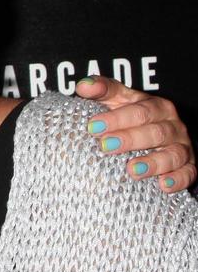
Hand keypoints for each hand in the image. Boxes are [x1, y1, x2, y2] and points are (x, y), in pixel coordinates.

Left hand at [75, 76, 194, 192]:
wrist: (151, 134)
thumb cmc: (130, 115)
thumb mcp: (118, 100)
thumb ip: (102, 90)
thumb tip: (84, 86)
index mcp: (157, 107)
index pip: (140, 111)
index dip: (117, 118)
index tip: (93, 126)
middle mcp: (172, 126)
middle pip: (156, 132)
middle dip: (130, 139)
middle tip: (105, 147)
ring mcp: (181, 147)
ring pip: (173, 154)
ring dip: (153, 163)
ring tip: (131, 170)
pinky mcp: (187, 167)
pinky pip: (187, 174)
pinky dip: (177, 179)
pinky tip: (162, 185)